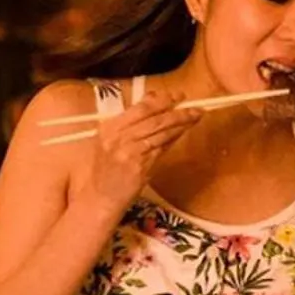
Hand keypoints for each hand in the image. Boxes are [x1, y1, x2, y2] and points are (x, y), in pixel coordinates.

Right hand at [81, 89, 201, 213]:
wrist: (99, 199)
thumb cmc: (106, 171)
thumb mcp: (112, 142)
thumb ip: (132, 123)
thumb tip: (156, 101)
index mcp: (109, 128)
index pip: (140, 108)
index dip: (162, 100)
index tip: (177, 95)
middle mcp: (117, 138)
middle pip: (153, 118)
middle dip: (176, 111)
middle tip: (194, 107)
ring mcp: (128, 152)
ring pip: (160, 132)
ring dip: (180, 124)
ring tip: (195, 117)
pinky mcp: (139, 167)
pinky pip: (161, 148)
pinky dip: (173, 139)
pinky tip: (182, 133)